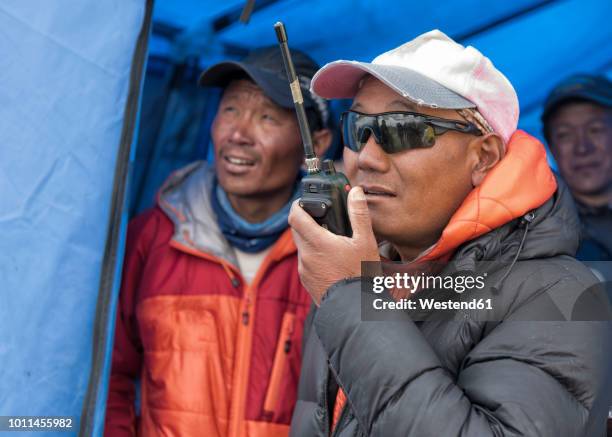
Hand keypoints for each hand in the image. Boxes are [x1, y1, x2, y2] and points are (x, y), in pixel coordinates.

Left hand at [288, 186, 379, 304]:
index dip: (297, 205)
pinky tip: (331, 260)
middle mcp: (306, 256)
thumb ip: (359, 214)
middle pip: (296, 230)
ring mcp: (305, 270)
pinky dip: (314, 256)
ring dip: (311, 240)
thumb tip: (354, 193)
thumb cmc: (361, 276)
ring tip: (331, 241)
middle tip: (322, 219)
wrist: (354, 309)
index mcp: (317, 242)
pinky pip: (306, 262)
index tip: (303, 201)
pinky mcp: (307, 281)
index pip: (295, 216)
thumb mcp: (365, 241)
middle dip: (306, 221)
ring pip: (302, 247)